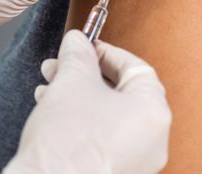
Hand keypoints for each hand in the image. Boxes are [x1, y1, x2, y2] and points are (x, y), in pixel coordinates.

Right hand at [4, 30, 170, 173]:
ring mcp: (135, 163)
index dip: (106, 52)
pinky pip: (102, 139)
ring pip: (109, 116)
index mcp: (153, 115)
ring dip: (78, 96)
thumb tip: (78, 41)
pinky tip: (53, 112)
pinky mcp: (114, 173)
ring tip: (48, 88)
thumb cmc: (66, 142)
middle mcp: (152, 142)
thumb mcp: (71, 81)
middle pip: (121, 92)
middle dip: (85, 74)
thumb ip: (78, 54)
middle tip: (60, 65)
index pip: (137, 68)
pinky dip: (81, 121)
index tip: (84, 45)